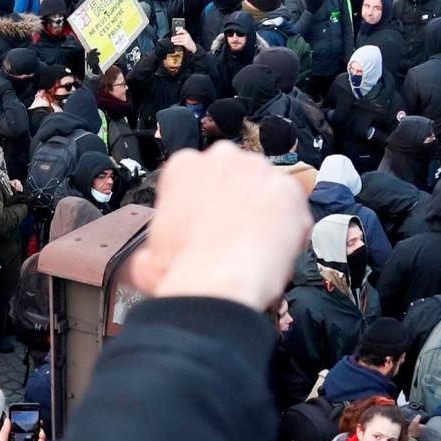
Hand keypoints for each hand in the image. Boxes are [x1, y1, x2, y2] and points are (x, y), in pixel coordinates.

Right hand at [130, 144, 306, 312]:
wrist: (218, 282)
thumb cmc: (182, 270)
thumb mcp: (150, 257)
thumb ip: (153, 248)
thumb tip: (148, 260)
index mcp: (183, 166)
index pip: (198, 175)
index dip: (204, 202)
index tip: (207, 222)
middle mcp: (221, 158)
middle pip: (235, 172)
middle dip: (236, 196)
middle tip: (234, 230)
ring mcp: (258, 171)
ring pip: (265, 187)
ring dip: (264, 209)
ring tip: (257, 243)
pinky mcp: (289, 191)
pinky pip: (292, 207)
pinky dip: (289, 226)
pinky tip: (276, 249)